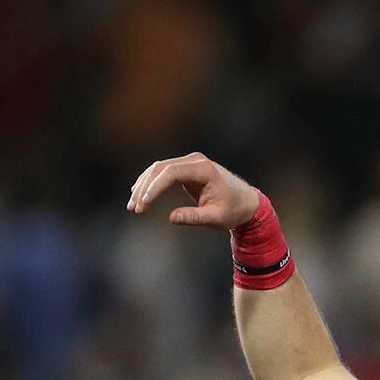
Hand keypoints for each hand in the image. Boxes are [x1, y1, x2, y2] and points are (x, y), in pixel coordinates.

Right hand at [125, 153, 261, 229]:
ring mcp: (189, 162)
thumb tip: (171, 217)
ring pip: (158, 169)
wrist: (246, 202)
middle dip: (145, 188)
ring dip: (144, 186)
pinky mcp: (185, 169)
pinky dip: (150, 183)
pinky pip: (163, 173)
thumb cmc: (234, 210)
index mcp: (203, 169)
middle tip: (135, 208)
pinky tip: (139, 195)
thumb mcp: (216, 218)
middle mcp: (194, 161)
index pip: (171, 173)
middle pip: (160, 168)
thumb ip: (195, 217)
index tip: (144, 203)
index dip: (154, 187)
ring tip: (133, 206)